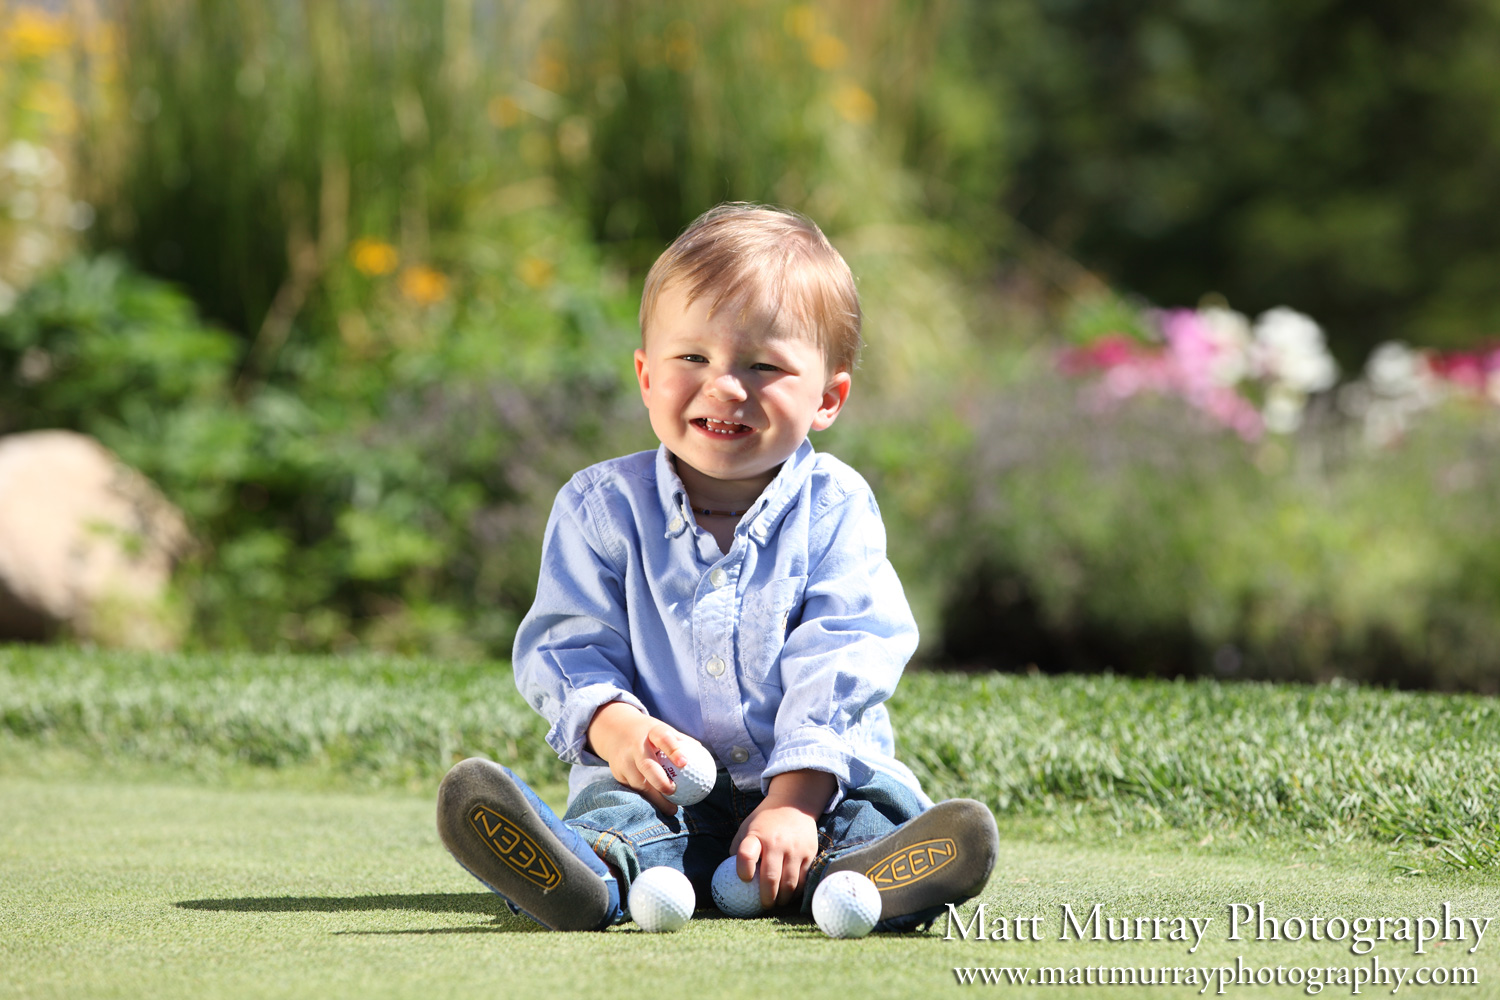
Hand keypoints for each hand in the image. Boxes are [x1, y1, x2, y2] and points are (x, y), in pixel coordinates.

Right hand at [587, 702, 700, 813]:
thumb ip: (684, 743)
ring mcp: (624, 761)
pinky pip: (634, 790)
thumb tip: (707, 761)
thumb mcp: (665, 731)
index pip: (663, 738)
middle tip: (675, 792)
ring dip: (655, 798)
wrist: (617, 732)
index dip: (673, 749)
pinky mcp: (618, 774)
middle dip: (660, 781)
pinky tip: (660, 809)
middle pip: (647, 765)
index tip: (685, 763)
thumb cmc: (652, 735)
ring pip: (638, 783)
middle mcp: (635, 746)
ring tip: (672, 809)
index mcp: (652, 732)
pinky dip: (647, 800)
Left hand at [730, 770, 836, 908]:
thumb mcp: (747, 828)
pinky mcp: (810, 853)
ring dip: (782, 899)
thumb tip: (729, 877)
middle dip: (766, 898)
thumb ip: (739, 851)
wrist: (793, 804)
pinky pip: (803, 880)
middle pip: (770, 878)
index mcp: (756, 835)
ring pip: (789, 884)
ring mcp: (795, 849)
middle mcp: (776, 842)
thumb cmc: (764, 822)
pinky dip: (796, 892)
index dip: (743, 871)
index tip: (744, 880)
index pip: (746, 855)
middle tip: (763, 905)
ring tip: (777, 902)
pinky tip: (790, 894)